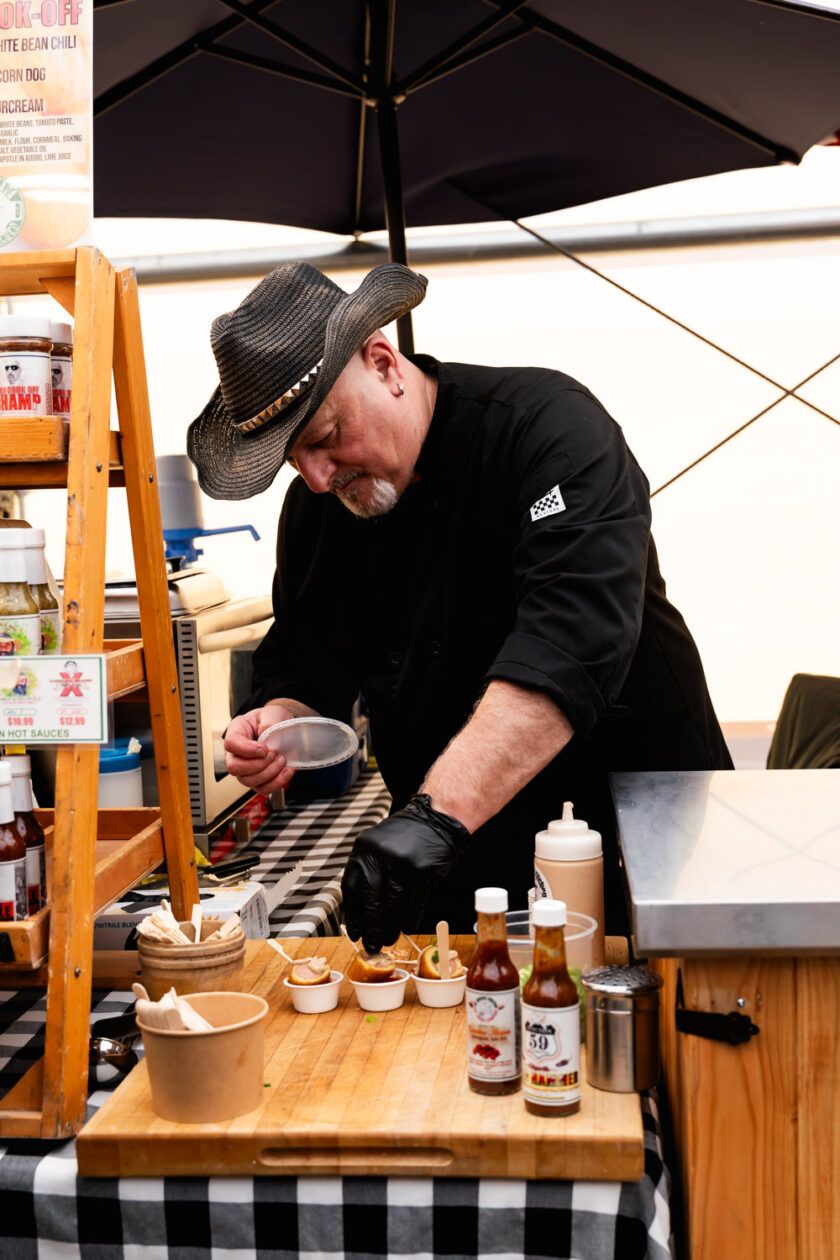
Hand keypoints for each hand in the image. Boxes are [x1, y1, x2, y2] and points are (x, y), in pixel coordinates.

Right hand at [224, 703, 296, 794]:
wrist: (281, 729)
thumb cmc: (271, 720)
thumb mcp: (272, 712)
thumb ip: (269, 719)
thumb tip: (265, 732)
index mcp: (237, 731)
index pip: (231, 744)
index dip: (247, 750)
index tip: (264, 749)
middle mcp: (236, 752)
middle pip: (234, 767)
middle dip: (258, 764)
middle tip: (274, 754)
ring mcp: (244, 768)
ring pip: (248, 780)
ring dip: (269, 773)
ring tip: (282, 760)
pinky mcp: (256, 779)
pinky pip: (261, 788)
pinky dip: (276, 783)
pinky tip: (286, 772)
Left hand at [341, 794, 470, 952]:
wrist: (436, 819)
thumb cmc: (406, 836)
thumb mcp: (378, 845)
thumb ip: (368, 871)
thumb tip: (359, 912)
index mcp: (364, 849)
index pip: (352, 888)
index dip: (352, 913)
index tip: (354, 930)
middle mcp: (381, 856)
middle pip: (371, 901)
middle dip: (371, 927)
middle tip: (371, 944)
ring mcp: (402, 863)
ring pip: (392, 905)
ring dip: (390, 927)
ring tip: (389, 939)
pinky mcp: (423, 871)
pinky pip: (414, 903)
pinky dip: (410, 918)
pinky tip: (408, 926)